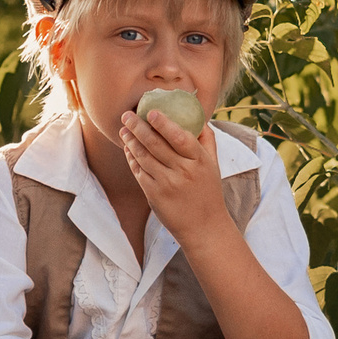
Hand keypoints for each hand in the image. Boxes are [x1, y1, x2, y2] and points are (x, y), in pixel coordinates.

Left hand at [117, 106, 228, 246]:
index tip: (150, 111)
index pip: (180, 137)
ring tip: (124, 129)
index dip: (163, 123)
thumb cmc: (208, 191)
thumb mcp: (213, 164)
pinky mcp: (154, 195)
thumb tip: (197, 116)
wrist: (203, 227)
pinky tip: (127, 148)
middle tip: (126, 115)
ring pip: (143, 156)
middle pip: (155, 144)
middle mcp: (183, 171)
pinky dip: (131, 158)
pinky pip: (138, 171)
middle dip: (138, 126)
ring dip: (130, 140)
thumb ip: (206, 140)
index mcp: (200, 160)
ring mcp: (167, 184)